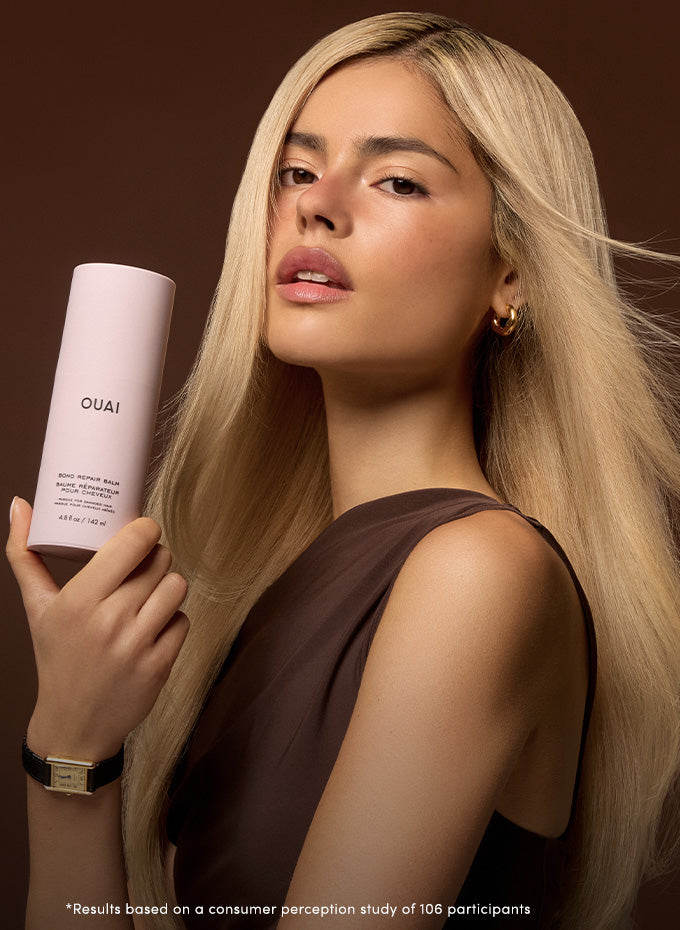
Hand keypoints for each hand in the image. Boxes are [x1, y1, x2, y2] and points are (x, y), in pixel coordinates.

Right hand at [6, 498, 188, 760]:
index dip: (146, 530)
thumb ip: (25, 555)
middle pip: (160, 561)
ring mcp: (137, 645)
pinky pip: (184, 620)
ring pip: (178, 587)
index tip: (142, 531)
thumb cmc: (57, 656)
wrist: (73, 724)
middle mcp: (110, 620)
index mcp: (79, 600)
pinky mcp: (160, 666)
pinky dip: (173, 620)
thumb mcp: (37, 607)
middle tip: (143, 564)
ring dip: (168, 586)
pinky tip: (154, 624)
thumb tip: (20, 504)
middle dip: (155, 558)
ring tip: (150, 592)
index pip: (133, 543)